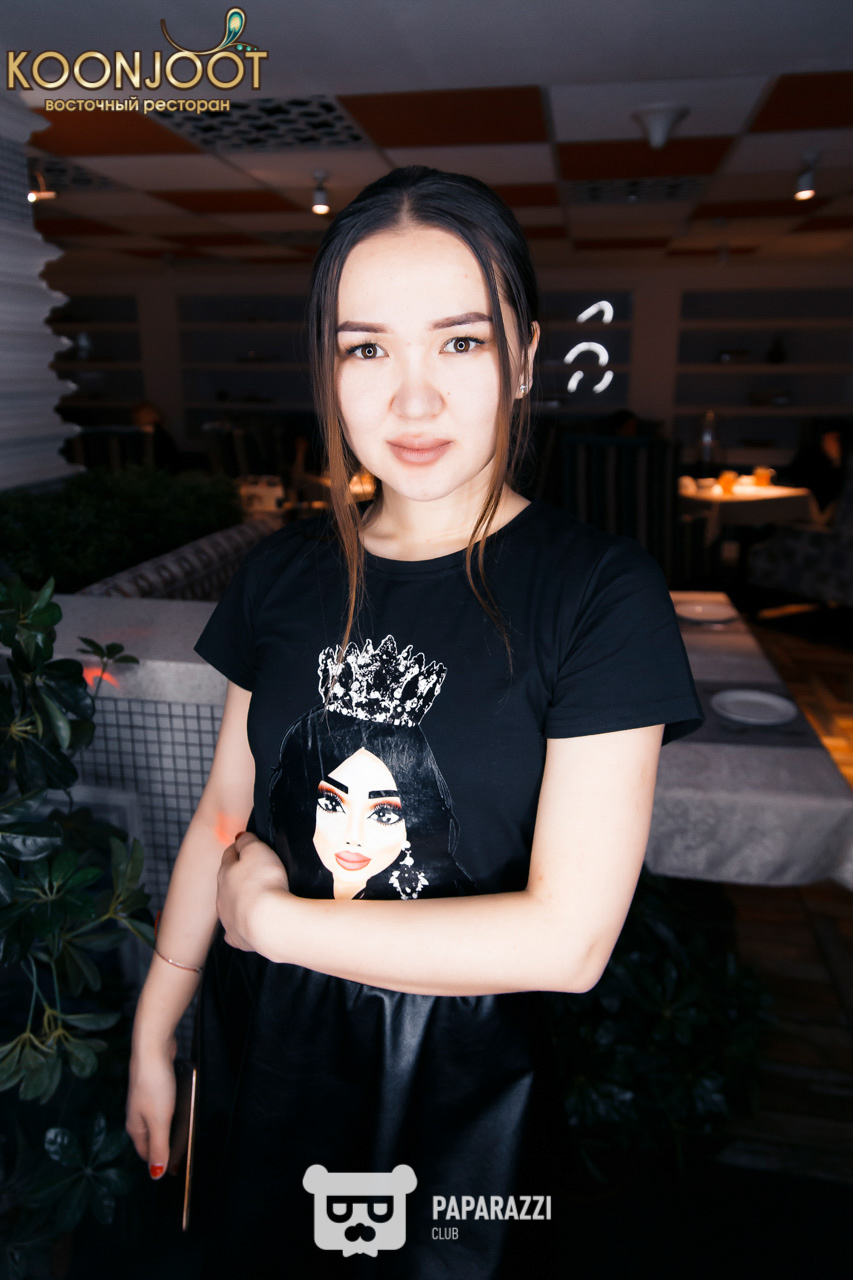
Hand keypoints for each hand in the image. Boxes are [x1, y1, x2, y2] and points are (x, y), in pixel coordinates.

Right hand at [126, 1033, 176, 1178]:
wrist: (152, 1048)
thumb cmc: (154, 1084)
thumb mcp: (159, 1121)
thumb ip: (158, 1147)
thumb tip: (156, 1174)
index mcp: (135, 1126)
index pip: (145, 1153)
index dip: (159, 1163)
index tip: (175, 1171)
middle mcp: (137, 1114)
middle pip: (150, 1138)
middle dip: (163, 1148)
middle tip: (181, 1156)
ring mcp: (145, 1099)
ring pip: (156, 1121)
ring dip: (168, 1130)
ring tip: (183, 1137)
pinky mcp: (154, 1085)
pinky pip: (162, 1106)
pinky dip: (171, 1113)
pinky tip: (181, 1110)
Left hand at [217, 832, 288, 952]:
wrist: (269, 923)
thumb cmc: (264, 882)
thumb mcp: (257, 850)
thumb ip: (247, 841)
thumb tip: (240, 838)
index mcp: (225, 873)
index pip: (229, 855)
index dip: (239, 848)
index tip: (247, 845)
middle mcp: (222, 896)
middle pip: (227, 881)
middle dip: (236, 875)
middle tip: (252, 871)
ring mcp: (228, 919)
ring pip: (229, 905)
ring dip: (238, 900)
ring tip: (252, 898)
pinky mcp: (239, 938)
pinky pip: (235, 932)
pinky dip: (239, 928)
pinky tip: (245, 927)